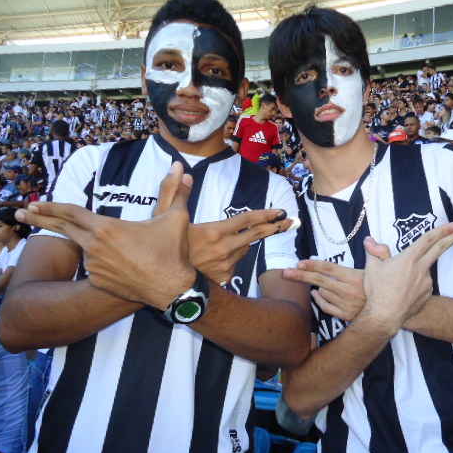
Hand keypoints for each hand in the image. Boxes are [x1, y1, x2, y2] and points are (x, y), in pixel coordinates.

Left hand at [15, 162, 195, 308]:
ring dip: (91, 245)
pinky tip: (123, 264)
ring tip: (122, 250)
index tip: (32, 203)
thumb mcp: (176, 218)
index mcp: (106, 228)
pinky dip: (101, 261)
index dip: (51, 206)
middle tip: (20, 214)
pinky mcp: (97, 282)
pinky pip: (94, 267)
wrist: (173, 289)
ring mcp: (94, 266)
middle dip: (38, 219)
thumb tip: (181, 167)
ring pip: (86, 249)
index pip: (71, 212)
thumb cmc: (172, 252)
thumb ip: (175, 191)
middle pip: (62, 229)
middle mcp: (94, 247)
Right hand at [152, 169, 295, 284]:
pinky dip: (230, 257)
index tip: (282, 211)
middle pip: (255, 236)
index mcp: (212, 232)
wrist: (161, 283)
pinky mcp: (225, 278)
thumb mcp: (163, 217)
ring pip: (243, 250)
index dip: (266, 215)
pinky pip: (235, 263)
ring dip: (240, 243)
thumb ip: (174, 191)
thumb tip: (181, 169)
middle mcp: (223, 250)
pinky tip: (213, 259)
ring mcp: (225, 266)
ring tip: (218, 244)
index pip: (246, 220)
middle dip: (275, 228)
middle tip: (291, 222)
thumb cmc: (160, 248)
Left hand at [283, 241, 390, 320]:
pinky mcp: (345, 316)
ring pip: (322, 293)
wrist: (392, 313)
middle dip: (301, 276)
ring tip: (312, 281)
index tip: (300, 263)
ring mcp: (346, 305)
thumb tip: (369, 240)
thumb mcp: (387, 266)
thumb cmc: (387, 286)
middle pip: (320, 281)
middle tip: (286, 273)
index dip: (313, 265)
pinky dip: (319, 299)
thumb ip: (379, 251)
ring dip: (316, 287)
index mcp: (356, 278)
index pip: (330, 269)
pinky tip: (316, 293)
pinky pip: (325, 307)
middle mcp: (349, 292)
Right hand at [361, 223, 452, 335]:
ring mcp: (426, 282)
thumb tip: (369, 240)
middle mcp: (421, 268)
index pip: (428, 239)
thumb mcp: (372, 267)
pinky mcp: (426, 294)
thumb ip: (374, 251)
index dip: (442, 230)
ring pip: (425, 268)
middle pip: (441, 248)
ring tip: (396, 282)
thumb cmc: (377, 291)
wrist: (384, 316)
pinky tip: (401, 291)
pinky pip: (422, 283)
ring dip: (417, 268)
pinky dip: (415, 282)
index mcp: (408, 258)